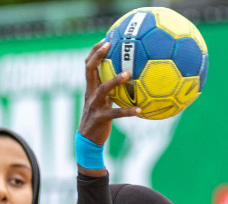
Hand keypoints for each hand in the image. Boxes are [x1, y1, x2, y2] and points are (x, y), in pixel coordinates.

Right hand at [78, 40, 138, 154]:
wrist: (87, 140)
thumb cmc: (99, 119)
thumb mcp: (102, 102)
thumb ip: (111, 90)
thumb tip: (129, 77)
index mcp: (90, 88)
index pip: (88, 65)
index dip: (94, 51)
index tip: (105, 39)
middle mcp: (90, 94)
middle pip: (90, 70)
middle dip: (98, 56)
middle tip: (110, 45)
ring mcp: (95, 106)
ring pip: (104, 89)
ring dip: (115, 80)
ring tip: (128, 74)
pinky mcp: (101, 118)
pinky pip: (116, 113)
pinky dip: (128, 111)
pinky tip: (140, 110)